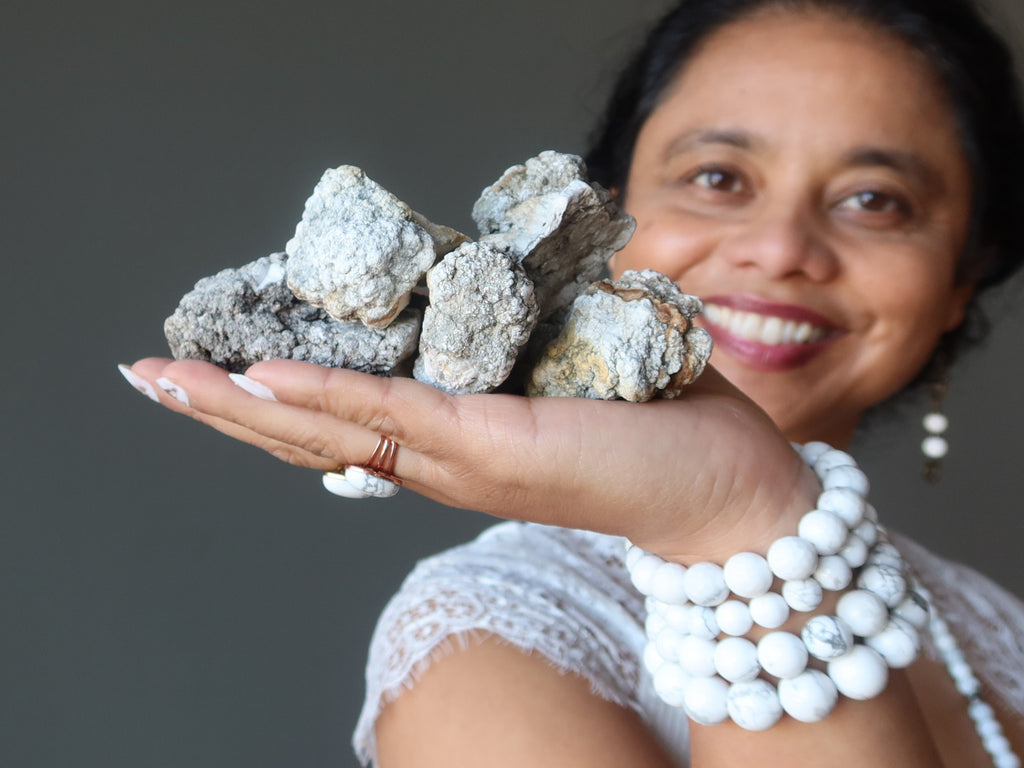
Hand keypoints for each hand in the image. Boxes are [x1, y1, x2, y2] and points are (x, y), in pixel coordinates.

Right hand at [122, 358, 818, 561]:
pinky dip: (325, 396)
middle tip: (150, 372)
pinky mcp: (498, 446)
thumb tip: (486, 285)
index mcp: (455, 442)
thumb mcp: (564, 369)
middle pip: (314, 435)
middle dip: (226, 407)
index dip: (273, 396)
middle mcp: (444, 462)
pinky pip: (394, 417)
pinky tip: (265, 379)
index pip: (345, 419)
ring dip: (247, 404)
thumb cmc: (652, 420)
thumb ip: (511, 344)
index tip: (213, 365)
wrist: (727, 483)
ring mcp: (464, 460)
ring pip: (334, 431)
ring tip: (172, 378)